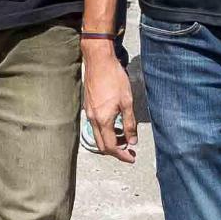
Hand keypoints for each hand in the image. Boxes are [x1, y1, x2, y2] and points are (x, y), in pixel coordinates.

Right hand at [83, 46, 135, 160]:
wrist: (98, 61)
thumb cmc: (114, 78)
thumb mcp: (127, 102)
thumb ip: (129, 124)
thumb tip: (132, 141)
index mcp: (103, 120)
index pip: (111, 147)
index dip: (122, 155)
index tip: (132, 158)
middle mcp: (93, 119)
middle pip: (102, 145)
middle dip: (116, 151)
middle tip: (129, 151)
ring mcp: (88, 113)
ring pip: (98, 136)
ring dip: (110, 141)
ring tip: (124, 137)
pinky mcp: (88, 106)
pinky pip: (95, 126)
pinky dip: (105, 131)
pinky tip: (115, 125)